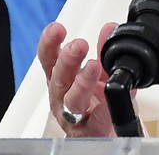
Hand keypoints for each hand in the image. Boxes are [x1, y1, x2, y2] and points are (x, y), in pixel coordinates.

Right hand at [38, 21, 118, 136]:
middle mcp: (62, 96)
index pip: (49, 58)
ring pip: (73, 99)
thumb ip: (104, 49)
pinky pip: (96, 117)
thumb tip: (109, 28)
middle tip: (78, 45)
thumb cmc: (96, 100)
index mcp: (61, 78)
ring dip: (82, 81)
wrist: (104, 131)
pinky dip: (102, 105)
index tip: (55, 28)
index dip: (49, 44)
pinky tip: (108, 94)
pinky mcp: (89, 129)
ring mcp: (73, 115)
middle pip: (59, 78)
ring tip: (93, 66)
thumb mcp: (100, 70)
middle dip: (67, 60)